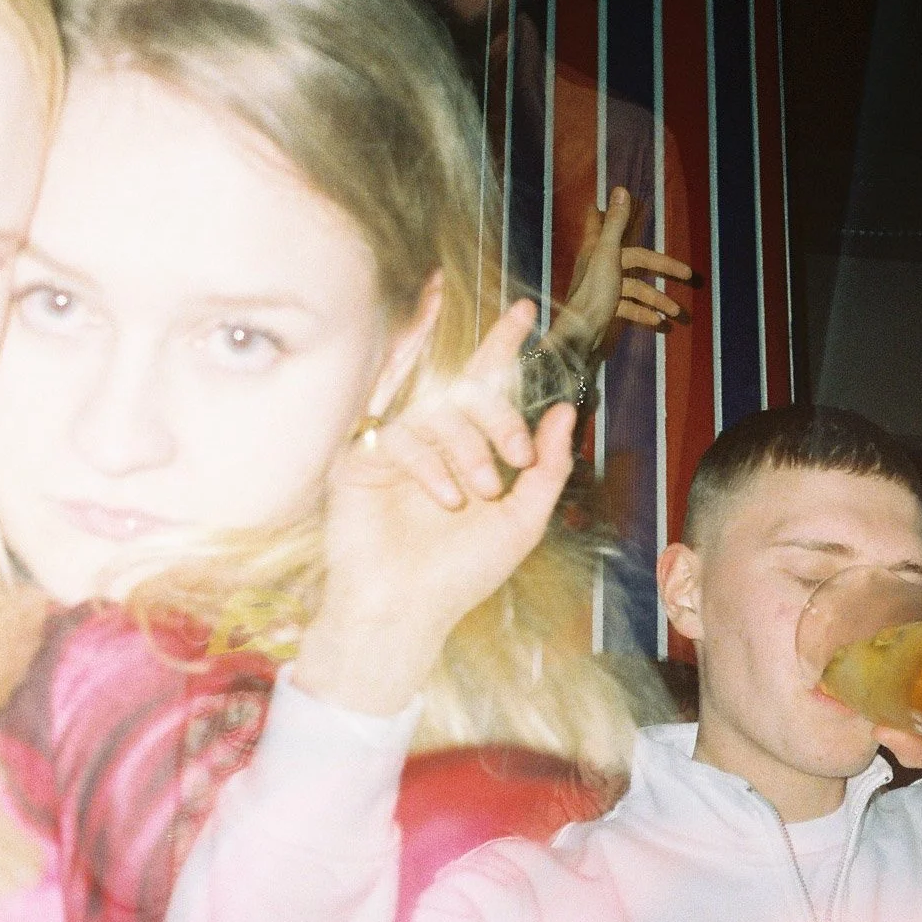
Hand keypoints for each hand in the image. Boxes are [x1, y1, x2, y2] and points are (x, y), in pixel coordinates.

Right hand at [296, 300, 576, 717]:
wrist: (407, 611)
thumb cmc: (463, 572)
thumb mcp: (523, 518)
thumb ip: (548, 465)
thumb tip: (565, 409)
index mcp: (467, 446)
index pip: (485, 381)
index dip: (503, 344)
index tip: (526, 311)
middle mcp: (429, 437)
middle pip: (466, 388)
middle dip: (500, 415)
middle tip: (516, 457)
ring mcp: (390, 443)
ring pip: (436, 407)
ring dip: (468, 447)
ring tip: (478, 492)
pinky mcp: (356, 457)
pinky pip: (399, 433)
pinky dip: (430, 464)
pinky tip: (444, 498)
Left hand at [547, 188, 690, 356]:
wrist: (581, 336)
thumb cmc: (594, 291)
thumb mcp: (608, 254)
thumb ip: (615, 224)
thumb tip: (620, 189)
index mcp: (598, 250)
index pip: (604, 225)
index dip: (606, 215)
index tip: (602, 204)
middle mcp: (600, 266)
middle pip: (636, 260)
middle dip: (662, 267)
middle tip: (688, 274)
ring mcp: (604, 289)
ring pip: (636, 288)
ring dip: (657, 299)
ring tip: (677, 312)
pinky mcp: (607, 311)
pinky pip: (630, 308)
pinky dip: (644, 314)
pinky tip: (659, 323)